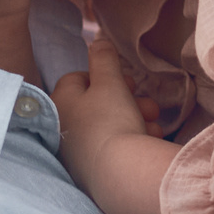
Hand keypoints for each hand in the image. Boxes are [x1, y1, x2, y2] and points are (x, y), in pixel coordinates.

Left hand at [51, 37, 176, 213]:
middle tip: (148, 104)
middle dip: (127, 100)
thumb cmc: (111, 119)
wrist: (118, 174)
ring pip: (108, 125)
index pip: (77, 79)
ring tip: (154, 124)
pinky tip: (148, 140)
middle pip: (96, 103)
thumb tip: (96, 40)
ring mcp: (73, 152)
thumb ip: (104, 57)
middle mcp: (61, 128)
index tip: (126, 81)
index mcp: (59, 102)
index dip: (105, 76)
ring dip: (134, 119)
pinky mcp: (89, 171)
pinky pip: (111, 147)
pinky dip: (129, 140)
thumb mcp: (110, 81)